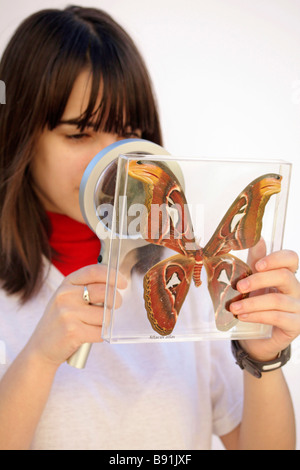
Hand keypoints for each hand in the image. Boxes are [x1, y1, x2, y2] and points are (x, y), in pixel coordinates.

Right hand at [24, 264, 126, 366]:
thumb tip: (115, 285)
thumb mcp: (67, 298)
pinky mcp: (73, 332)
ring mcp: (68, 313)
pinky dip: (100, 335)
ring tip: (93, 325)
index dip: (112, 275)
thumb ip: (86, 288)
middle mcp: (65, 295)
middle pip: (104, 292)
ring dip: (105, 322)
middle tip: (114, 305)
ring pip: (105, 315)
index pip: (94, 271)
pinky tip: (90, 335)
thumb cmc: (60, 321)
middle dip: (115, 300)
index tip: (123, 282)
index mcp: (66, 284)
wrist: (41, 347)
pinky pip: (100, 332)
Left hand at [230, 239, 299, 361]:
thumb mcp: (254, 282)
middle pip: (283, 276)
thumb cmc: (258, 305)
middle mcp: (296, 289)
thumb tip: (256, 238)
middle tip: (238, 286)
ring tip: (234, 307)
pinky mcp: (296, 324)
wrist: (259, 337)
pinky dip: (257, 315)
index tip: (256, 265)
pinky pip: (277, 317)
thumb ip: (256, 261)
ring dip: (252, 303)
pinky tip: (243, 316)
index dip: (275, 259)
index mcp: (286, 274)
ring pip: (277, 300)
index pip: (291, 258)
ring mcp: (298, 307)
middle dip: (258, 280)